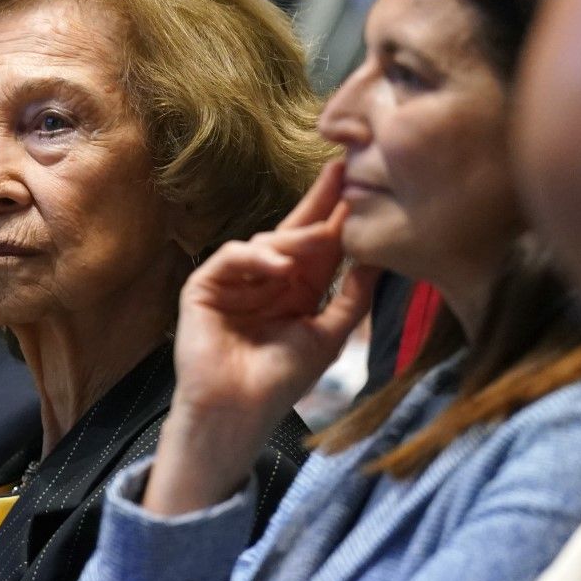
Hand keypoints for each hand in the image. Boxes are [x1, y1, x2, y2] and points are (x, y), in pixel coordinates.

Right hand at [145, 162, 378, 515]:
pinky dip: (256, 258)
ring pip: (265, 243)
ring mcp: (233, 282)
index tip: (363, 186)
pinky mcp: (204, 287)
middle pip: (293, 232)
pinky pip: (231, 257)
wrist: (237, 412)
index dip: (339, 218)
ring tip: (320, 236)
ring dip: (294, 240)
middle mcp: (264, 281)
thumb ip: (352, 298)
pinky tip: (280, 267)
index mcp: (294, 291)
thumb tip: (377, 260)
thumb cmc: (280, 381)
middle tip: (342, 169)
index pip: (320, 247)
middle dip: (318, 202)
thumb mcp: (328, 335)